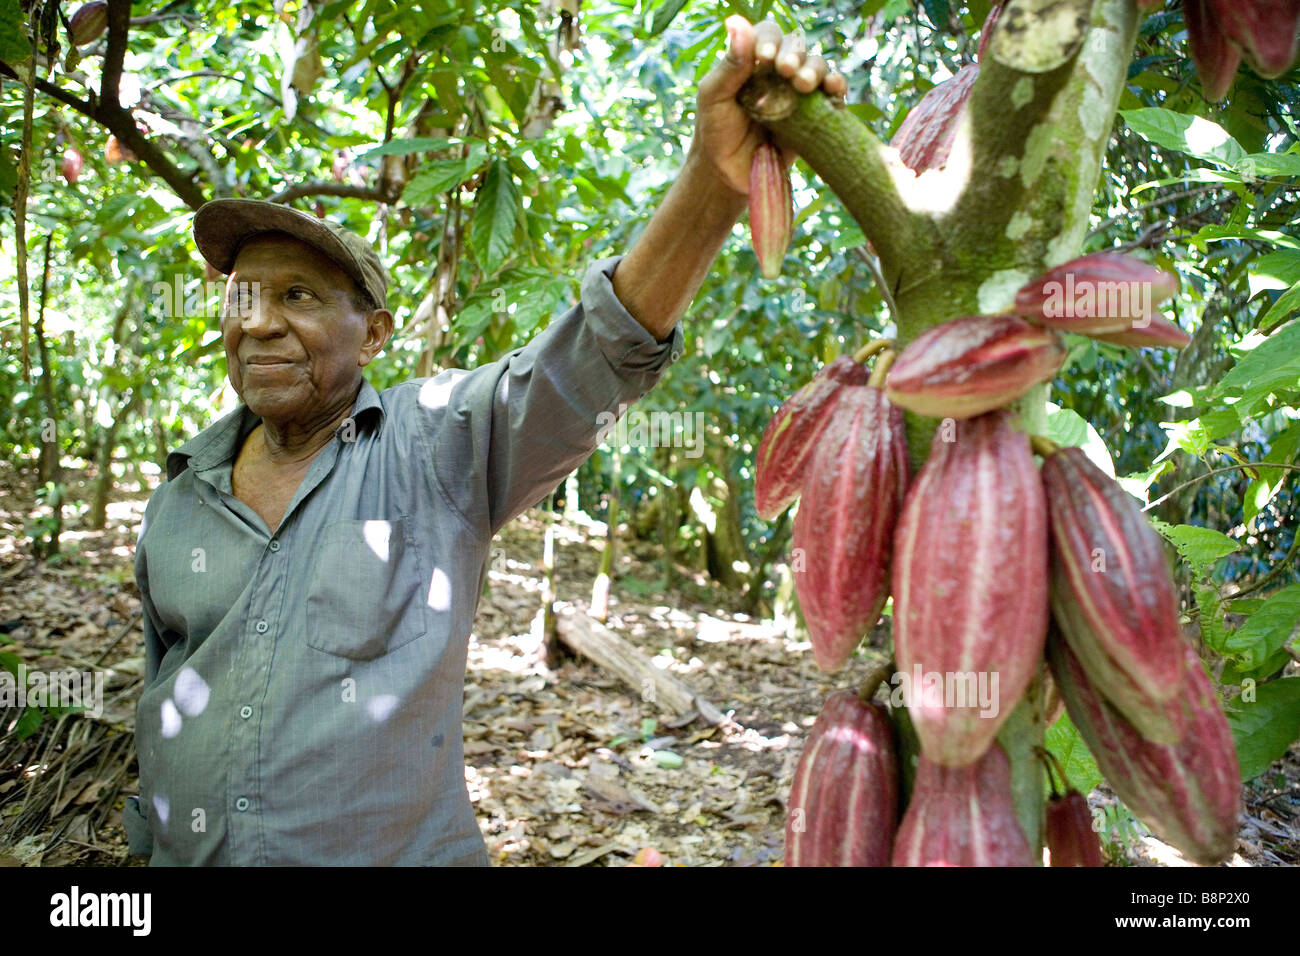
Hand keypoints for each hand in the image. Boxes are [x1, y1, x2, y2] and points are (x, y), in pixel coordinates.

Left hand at [690, 16, 846, 196]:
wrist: (730, 173)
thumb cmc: (717, 132)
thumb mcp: (714, 97)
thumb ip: (729, 64)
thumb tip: (736, 21)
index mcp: (752, 61)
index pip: (768, 35)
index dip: (770, 40)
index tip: (764, 58)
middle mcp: (778, 72)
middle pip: (796, 47)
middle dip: (794, 54)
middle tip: (785, 71)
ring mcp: (798, 92)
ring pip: (817, 66)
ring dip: (816, 69)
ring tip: (804, 85)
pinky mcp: (814, 115)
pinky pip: (832, 95)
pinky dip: (837, 88)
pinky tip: (833, 90)